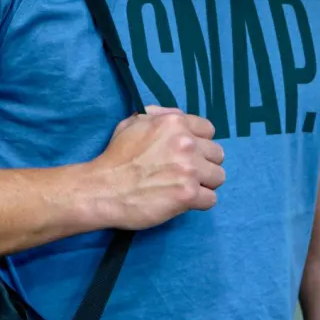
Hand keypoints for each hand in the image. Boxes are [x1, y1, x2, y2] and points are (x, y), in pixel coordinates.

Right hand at [91, 106, 225, 230]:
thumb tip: (178, 116)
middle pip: (217, 155)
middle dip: (203, 165)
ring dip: (204, 184)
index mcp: (175, 123)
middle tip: (183, 175)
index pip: (209, 130)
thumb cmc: (115, 157)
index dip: (198, 144)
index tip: (186, 155)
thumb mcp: (133, 123)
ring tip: (184, 189)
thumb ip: (159, 116)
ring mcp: (189, 169)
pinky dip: (198, 203)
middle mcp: (186, 143)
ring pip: (218, 177)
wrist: (102, 190)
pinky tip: (182, 202)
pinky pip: (211, 199)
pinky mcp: (188, 194)